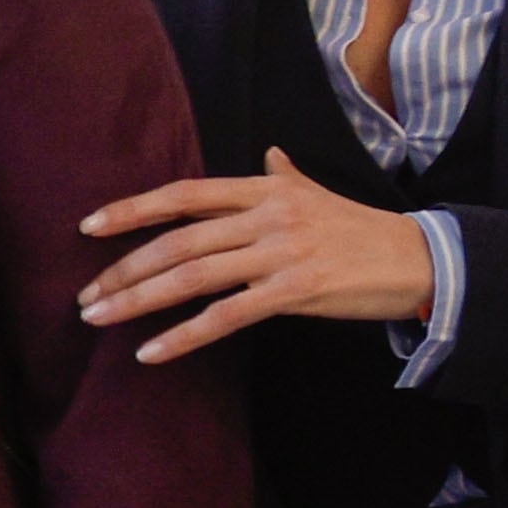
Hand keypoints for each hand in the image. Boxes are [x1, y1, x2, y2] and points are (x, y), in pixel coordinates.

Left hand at [78, 147, 435, 364]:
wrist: (420, 260)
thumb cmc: (364, 231)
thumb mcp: (321, 194)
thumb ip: (286, 176)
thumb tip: (269, 153)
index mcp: (270, 190)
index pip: (188, 194)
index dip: (135, 208)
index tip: (90, 226)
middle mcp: (270, 216)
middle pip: (180, 240)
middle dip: (125, 269)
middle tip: (87, 296)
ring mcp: (282, 253)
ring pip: (193, 276)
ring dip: (139, 299)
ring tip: (99, 318)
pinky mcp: (296, 291)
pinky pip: (226, 316)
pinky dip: (184, 337)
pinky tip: (152, 353)